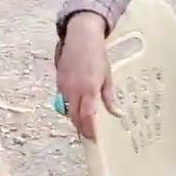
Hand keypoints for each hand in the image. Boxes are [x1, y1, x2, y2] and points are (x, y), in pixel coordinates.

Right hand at [54, 12, 118, 139]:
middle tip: (88, 134)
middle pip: (74, 116)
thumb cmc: (97, 55)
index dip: (89, 130)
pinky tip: (76, 106)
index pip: (87, 116)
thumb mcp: (107, 76)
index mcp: (89, 88)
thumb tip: (117, 114)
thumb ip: (109, 97)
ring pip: (66, 109)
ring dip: (74, 118)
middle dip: (80, 127)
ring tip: (83, 123)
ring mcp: (64, 86)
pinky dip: (68, 106)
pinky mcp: (58, 81)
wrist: (81, 37)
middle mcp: (74, 89)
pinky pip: (62, 99)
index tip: (94, 138)